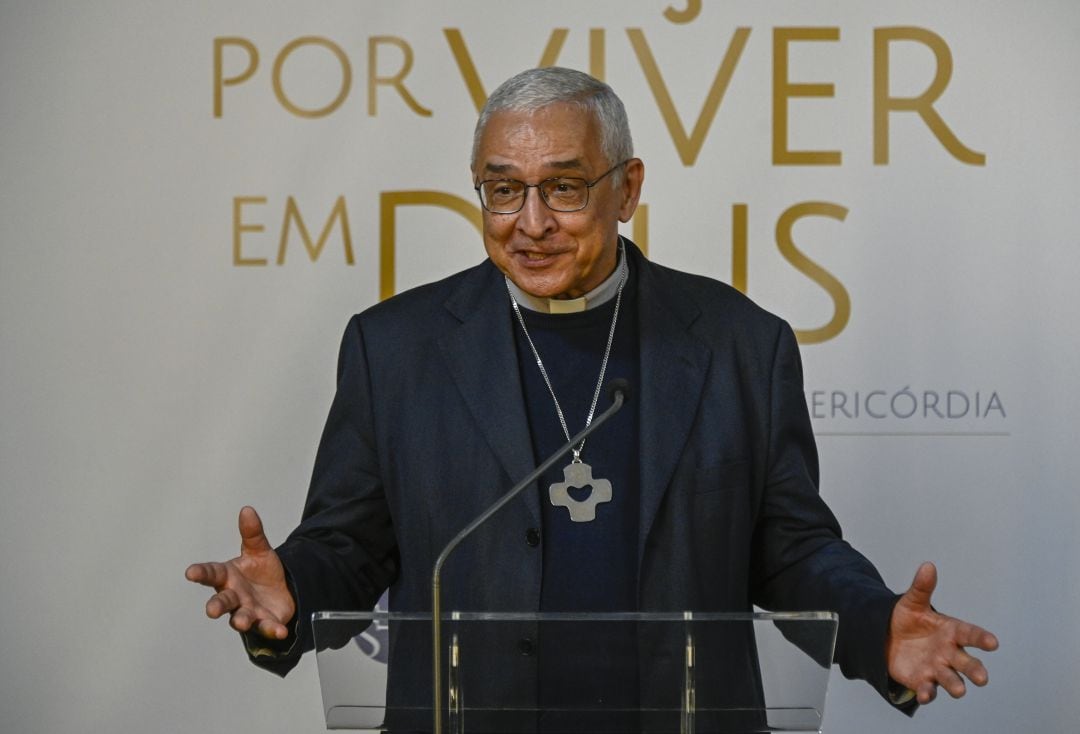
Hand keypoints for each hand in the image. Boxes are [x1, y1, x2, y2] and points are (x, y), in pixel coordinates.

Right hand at [185, 506, 295, 639]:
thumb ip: (253, 533)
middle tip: (211, 610)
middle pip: (222, 601)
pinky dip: (272, 629)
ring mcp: (248, 610)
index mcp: (229, 576)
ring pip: (240, 617)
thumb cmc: (261, 571)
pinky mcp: (264, 621)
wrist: (282, 589)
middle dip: (216, 606)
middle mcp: (234, 596)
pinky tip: (280, 631)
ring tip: (241, 622)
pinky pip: (267, 627)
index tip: (190, 572)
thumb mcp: (259, 550)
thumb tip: (247, 510)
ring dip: (241, 620)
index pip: (212, 573)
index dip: (201, 572)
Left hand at [886, 561, 998, 703]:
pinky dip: (927, 693)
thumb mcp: (912, 602)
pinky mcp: (922, 681)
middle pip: (966, 663)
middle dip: (975, 670)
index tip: (993, 643)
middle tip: (982, 678)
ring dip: (955, 685)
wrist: (887, 637)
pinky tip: (924, 693)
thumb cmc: (908, 620)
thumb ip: (921, 587)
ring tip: (959, 690)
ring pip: (951, 679)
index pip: (970, 634)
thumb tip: (928, 565)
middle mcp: (949, 653)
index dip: (982, 639)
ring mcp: (937, 668)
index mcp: (951, 631)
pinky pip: (927, 689)